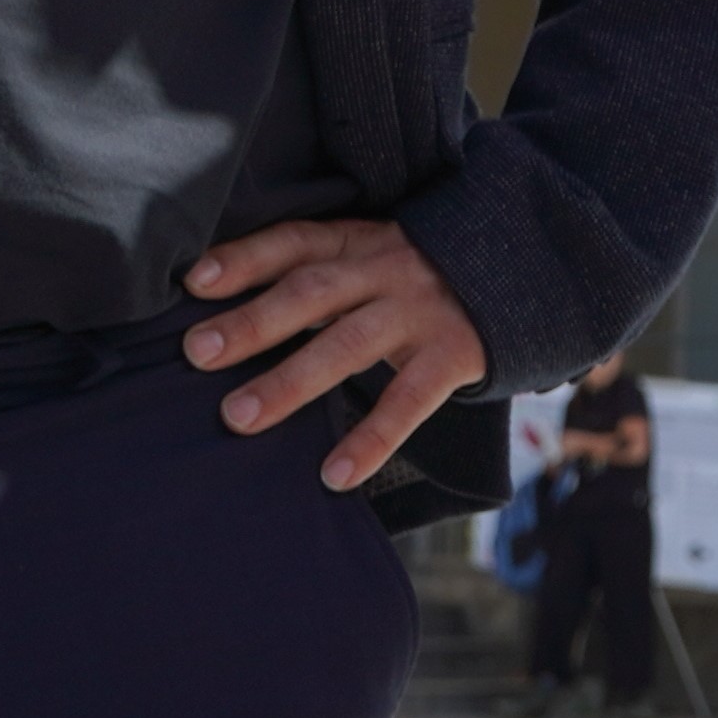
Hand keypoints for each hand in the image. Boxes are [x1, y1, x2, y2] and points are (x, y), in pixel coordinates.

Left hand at [187, 217, 490, 488]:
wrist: (525, 272)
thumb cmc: (425, 274)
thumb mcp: (377, 255)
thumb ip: (319, 275)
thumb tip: (226, 312)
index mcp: (362, 242)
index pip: (297, 242)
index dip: (245, 259)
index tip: (193, 282)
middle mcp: (387, 270)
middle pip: (311, 293)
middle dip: (252, 322)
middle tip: (197, 353)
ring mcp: (421, 312)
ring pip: (348, 344)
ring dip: (290, 382)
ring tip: (239, 417)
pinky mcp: (453, 355)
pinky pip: (407, 402)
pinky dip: (371, 440)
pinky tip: (334, 474)